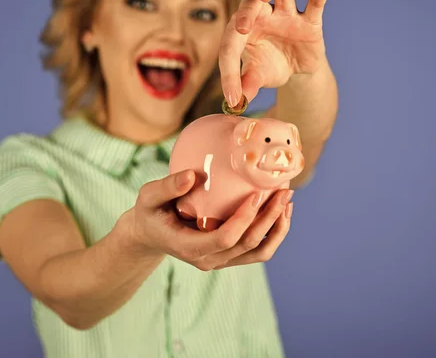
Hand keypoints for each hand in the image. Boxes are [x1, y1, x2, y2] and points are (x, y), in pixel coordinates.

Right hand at [124, 170, 293, 270]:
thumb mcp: (147, 198)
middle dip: (270, 218)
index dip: (244, 218)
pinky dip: (273, 232)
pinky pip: (258, 250)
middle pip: (248, 244)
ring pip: (259, 252)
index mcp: (190, 247)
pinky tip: (280, 211)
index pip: (225, 237)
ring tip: (288, 201)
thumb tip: (191, 175)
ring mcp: (221, 260)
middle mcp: (209, 259)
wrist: (151, 234)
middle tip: (284, 191)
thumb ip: (167, 187)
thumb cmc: (150, 213)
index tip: (257, 193)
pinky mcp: (229, 256)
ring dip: (277, 228)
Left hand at [219, 0, 330, 107]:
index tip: (232, 96)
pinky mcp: (310, 20)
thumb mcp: (259, 77)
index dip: (229, 72)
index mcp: (244, 30)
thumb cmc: (272, 67)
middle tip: (242, 29)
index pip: (231, 44)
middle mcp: (263, 16)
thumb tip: (237, 101)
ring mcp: (287, 15)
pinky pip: (316, 1)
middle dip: (245, 13)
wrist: (297, 70)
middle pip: (251, 3)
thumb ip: (248, 84)